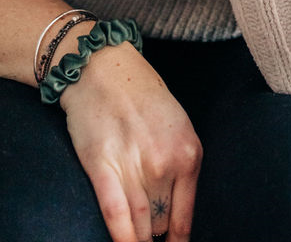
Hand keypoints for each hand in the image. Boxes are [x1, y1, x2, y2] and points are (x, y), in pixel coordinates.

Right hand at [60, 41, 201, 241]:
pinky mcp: (103, 167)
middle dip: (153, 233)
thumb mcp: (176, 125)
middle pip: (160, 223)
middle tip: (148, 235)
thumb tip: (174, 213)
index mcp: (189, 153)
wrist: (101, 66)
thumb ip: (179, 165)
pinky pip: (116, 215)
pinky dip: (121, 237)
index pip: (185, 218)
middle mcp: (165, 163)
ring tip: (137, 240)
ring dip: (138, 238)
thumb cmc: (139, 94)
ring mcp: (134, 166)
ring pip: (139, 225)